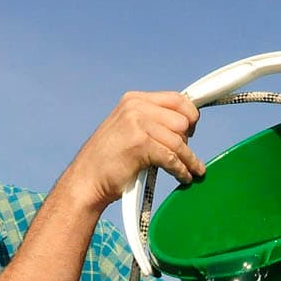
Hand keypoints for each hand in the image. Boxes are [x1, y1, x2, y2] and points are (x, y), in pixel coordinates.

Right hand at [57, 91, 204, 211]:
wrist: (86, 181)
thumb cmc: (109, 160)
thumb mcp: (128, 128)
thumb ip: (151, 120)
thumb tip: (184, 123)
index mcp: (134, 100)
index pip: (176, 99)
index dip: (191, 115)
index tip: (193, 129)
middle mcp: (135, 108)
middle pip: (181, 121)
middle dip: (187, 140)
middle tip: (184, 155)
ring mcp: (136, 124)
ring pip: (179, 141)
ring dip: (188, 160)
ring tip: (190, 170)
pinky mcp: (140, 145)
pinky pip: (172, 158)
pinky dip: (181, 170)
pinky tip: (183, 177)